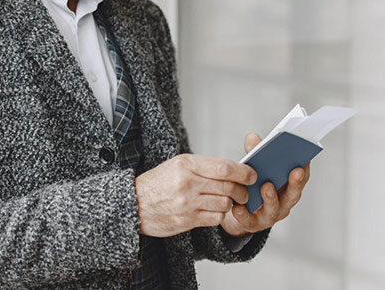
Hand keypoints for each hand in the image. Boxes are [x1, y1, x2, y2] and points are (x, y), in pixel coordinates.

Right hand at [134, 153, 257, 236]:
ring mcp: (187, 203)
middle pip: (229, 187)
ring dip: (231, 203)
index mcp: (186, 164)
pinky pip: (215, 218)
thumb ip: (203, 166)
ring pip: (225, 203)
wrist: (132, 204)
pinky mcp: (187, 220)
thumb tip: (233, 170)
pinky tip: (215, 210)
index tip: (252, 174)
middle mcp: (188, 182)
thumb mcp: (177, 164)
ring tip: (228, 201)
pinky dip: (220, 215)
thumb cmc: (157, 183)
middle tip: (245, 191)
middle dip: (242, 190)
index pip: (224, 168)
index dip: (243, 172)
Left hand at [220, 133, 310, 236]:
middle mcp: (283, 203)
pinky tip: (237, 206)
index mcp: (287, 187)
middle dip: (295, 183)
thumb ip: (255, 153)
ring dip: (272, 198)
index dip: (305, 169)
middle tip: (295, 171)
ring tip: (266, 187)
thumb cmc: (252, 185)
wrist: (239, 211)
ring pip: (274, 209)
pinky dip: (244, 214)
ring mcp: (270, 216)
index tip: (306, 158)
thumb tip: (253, 137)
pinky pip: (249, 220)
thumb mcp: (254, 167)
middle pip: (292, 194)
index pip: (301, 178)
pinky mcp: (253, 225)